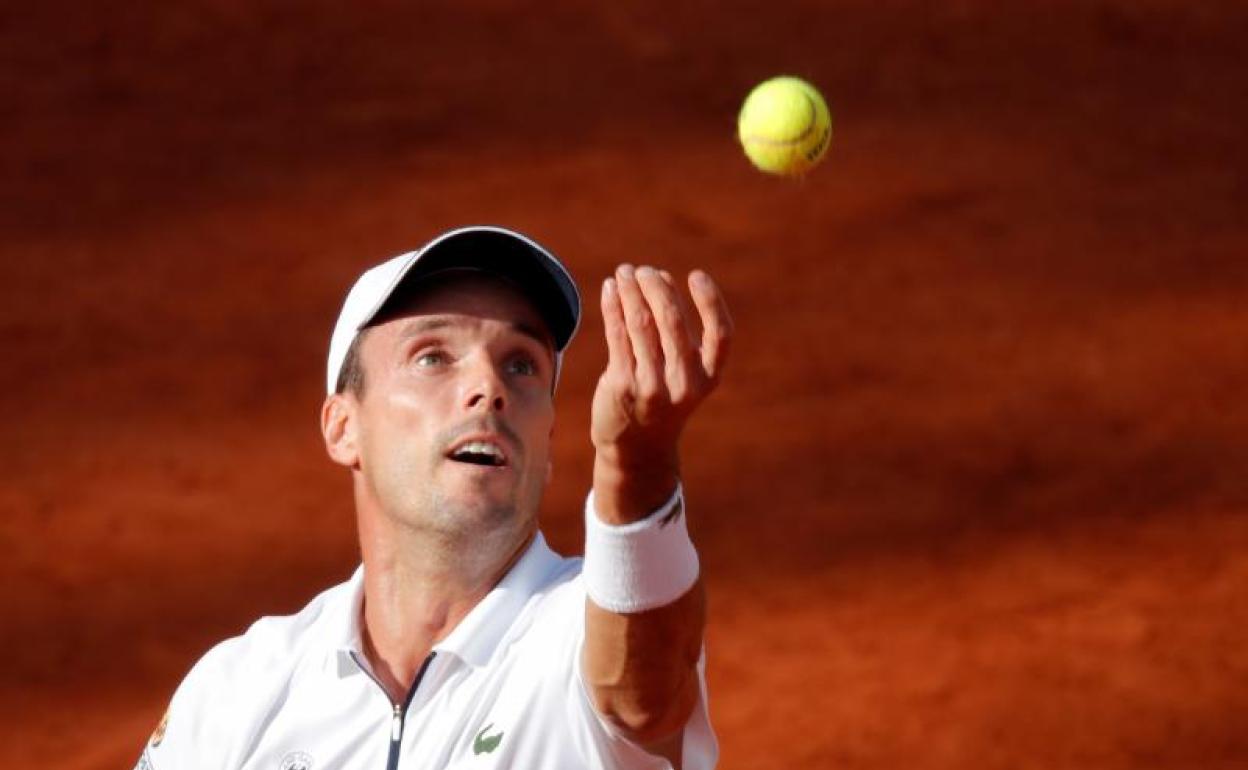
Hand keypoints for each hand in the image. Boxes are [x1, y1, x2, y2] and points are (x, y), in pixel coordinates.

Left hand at [590, 264, 731, 522]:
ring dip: (630, 291)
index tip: (695, 275)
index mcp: (707, 378)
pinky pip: (617, 335)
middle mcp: (683, 383)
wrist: (636, 450)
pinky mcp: (622, 386)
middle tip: (644, 271)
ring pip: (640, 324)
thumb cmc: (661, 400)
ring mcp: (651, 386)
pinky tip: (610, 290)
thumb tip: (658, 279)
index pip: (720, 335)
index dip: (710, 302)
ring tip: (624, 273)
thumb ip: (674, 333)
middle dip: (656, 287)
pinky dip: (613, 307)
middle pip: (672, 321)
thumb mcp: (681, 374)